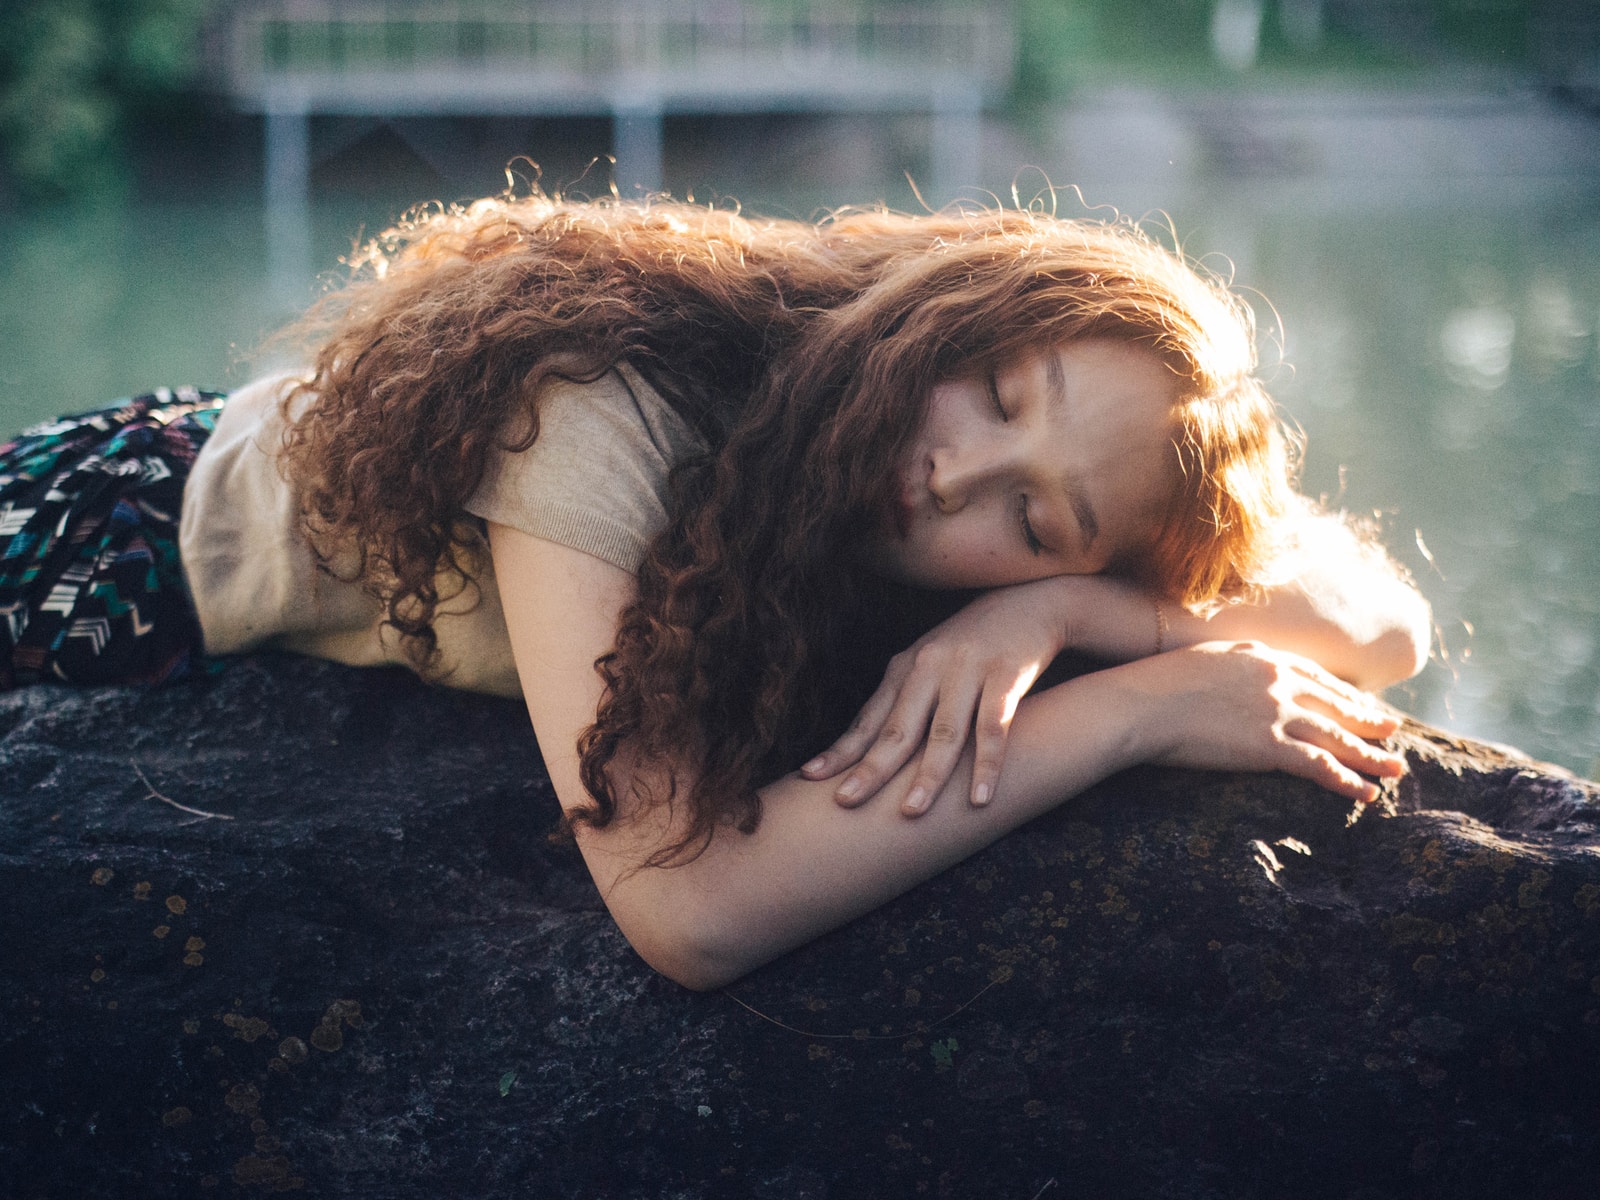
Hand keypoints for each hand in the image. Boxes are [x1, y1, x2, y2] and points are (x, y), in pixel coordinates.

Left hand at [800, 580, 1070, 815]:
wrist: (1030, 603)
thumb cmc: (973, 645)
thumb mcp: (931, 663)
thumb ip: (904, 700)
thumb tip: (867, 749)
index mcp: (906, 668)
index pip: (869, 719)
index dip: (841, 749)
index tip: (809, 776)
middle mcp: (930, 666)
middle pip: (897, 729)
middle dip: (871, 768)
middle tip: (845, 801)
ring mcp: (968, 669)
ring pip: (944, 732)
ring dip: (927, 775)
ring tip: (912, 812)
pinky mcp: (1006, 674)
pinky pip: (994, 727)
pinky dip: (986, 764)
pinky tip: (979, 798)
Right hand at [1124, 640, 1405, 803]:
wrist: (1141, 702)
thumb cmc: (1157, 683)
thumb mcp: (1204, 659)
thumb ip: (1234, 666)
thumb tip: (1239, 678)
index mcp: (1263, 656)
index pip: (1317, 677)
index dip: (1344, 694)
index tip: (1362, 705)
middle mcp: (1279, 681)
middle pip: (1336, 705)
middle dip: (1368, 720)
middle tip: (1393, 731)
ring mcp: (1276, 713)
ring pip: (1336, 737)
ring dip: (1370, 755)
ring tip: (1394, 768)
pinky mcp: (1268, 745)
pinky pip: (1319, 766)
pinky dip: (1346, 781)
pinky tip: (1366, 793)